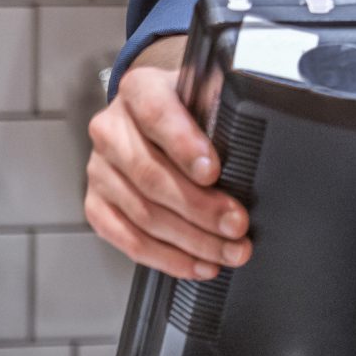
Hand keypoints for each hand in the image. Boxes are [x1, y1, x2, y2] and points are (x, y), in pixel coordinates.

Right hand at [84, 64, 251, 280]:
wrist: (155, 114)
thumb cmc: (190, 107)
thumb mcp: (208, 94)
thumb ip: (225, 108)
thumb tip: (259, 129)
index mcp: (140, 91)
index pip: (157, 115)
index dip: (184, 145)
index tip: (213, 172)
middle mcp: (111, 129)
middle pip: (151, 175)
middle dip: (200, 207)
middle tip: (237, 225)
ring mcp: (99, 169)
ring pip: (142, 213)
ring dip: (190, 240)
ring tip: (228, 252)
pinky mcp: (96, 203)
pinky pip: (126, 238)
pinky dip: (166, 257)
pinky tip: (197, 264)